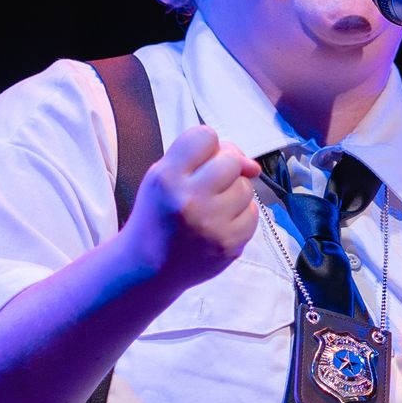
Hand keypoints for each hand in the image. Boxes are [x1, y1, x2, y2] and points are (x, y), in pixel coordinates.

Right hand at [122, 125, 262, 290]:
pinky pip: (253, 214)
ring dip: (233, 193)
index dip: (206, 147)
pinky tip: (220, 223)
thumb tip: (252, 165)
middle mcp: (189, 199)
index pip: (205, 136)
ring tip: (211, 207)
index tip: (198, 163)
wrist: (148, 267)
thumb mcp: (162, 176)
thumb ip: (202, 157)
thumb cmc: (159, 215)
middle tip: (207, 187)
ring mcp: (212, 224)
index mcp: (166, 177)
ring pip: (246, 187)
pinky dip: (241, 215)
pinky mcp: (229, 244)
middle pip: (231, 160)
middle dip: (224, 169)